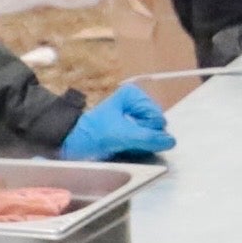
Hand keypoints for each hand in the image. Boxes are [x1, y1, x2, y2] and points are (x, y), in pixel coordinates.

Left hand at [61, 83, 178, 163]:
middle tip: (124, 140)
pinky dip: (137, 147)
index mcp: (134, 95)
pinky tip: (124, 147)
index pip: (157, 118)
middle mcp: (137, 103)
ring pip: (153, 135)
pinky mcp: (132, 129)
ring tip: (122, 145)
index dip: (146, 130)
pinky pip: (146, 141)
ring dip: (140, 144)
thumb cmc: (91, 134)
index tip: (126, 133)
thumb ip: (147, 138)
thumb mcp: (120, 135)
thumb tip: (171, 141)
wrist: (71, 143)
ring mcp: (135, 116)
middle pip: (156, 127)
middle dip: (144, 137)